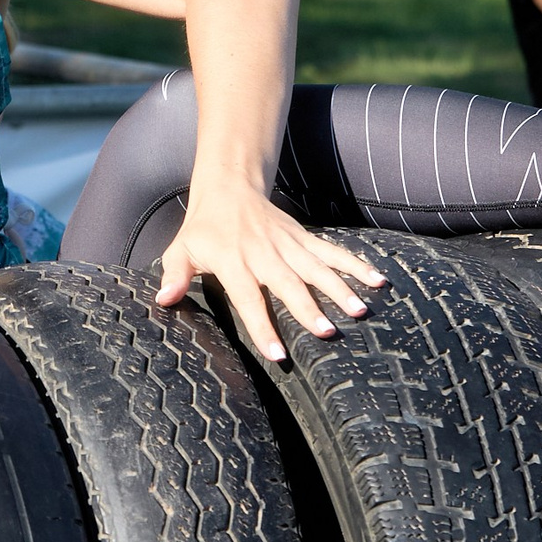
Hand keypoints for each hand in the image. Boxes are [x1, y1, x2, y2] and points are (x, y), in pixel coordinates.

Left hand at [153, 185, 385, 361]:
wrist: (228, 188)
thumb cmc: (203, 229)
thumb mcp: (180, 250)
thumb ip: (175, 275)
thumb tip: (164, 300)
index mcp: (233, 260)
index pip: (248, 298)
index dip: (262, 326)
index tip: (278, 353)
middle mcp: (263, 252)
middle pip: (289, 284)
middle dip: (308, 309)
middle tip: (327, 334)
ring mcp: (287, 243)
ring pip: (317, 267)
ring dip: (340, 288)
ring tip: (360, 311)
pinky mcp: (303, 237)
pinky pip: (332, 251)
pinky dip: (355, 264)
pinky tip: (377, 279)